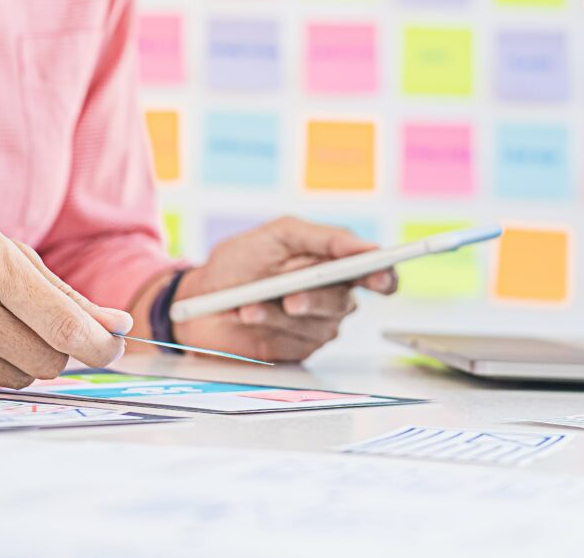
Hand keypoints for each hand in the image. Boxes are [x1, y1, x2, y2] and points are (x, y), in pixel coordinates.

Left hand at [171, 217, 397, 362]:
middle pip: (345, 300)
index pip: (375, 272)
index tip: (381, 276)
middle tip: (292, 298)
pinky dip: (270, 327)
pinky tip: (249, 315)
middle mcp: (331, 296)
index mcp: (333, 264)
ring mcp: (316, 325)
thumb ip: (323, 237)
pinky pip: (297, 341)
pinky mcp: (299, 349)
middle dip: (316, 298)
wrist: (199, 299)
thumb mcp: (279, 234)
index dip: (384, 275)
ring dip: (280, 313)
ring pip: (319, 323)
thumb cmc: (238, 263)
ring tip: (249, 304)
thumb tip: (360, 245)